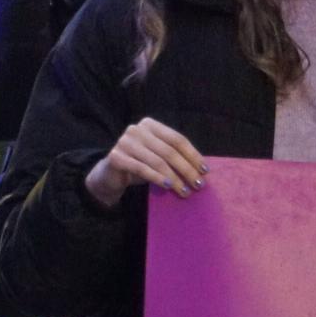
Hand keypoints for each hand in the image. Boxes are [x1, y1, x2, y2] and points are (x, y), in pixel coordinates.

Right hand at [83, 117, 206, 209]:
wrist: (111, 175)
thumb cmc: (140, 165)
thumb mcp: (158, 157)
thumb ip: (174, 157)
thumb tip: (202, 169)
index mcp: (149, 124)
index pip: (176, 139)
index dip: (193, 155)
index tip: (205, 171)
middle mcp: (136, 129)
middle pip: (168, 151)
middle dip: (186, 169)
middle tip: (198, 185)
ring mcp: (124, 142)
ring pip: (157, 161)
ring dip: (175, 178)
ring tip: (185, 191)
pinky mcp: (116, 157)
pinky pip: (142, 169)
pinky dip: (157, 178)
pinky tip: (168, 186)